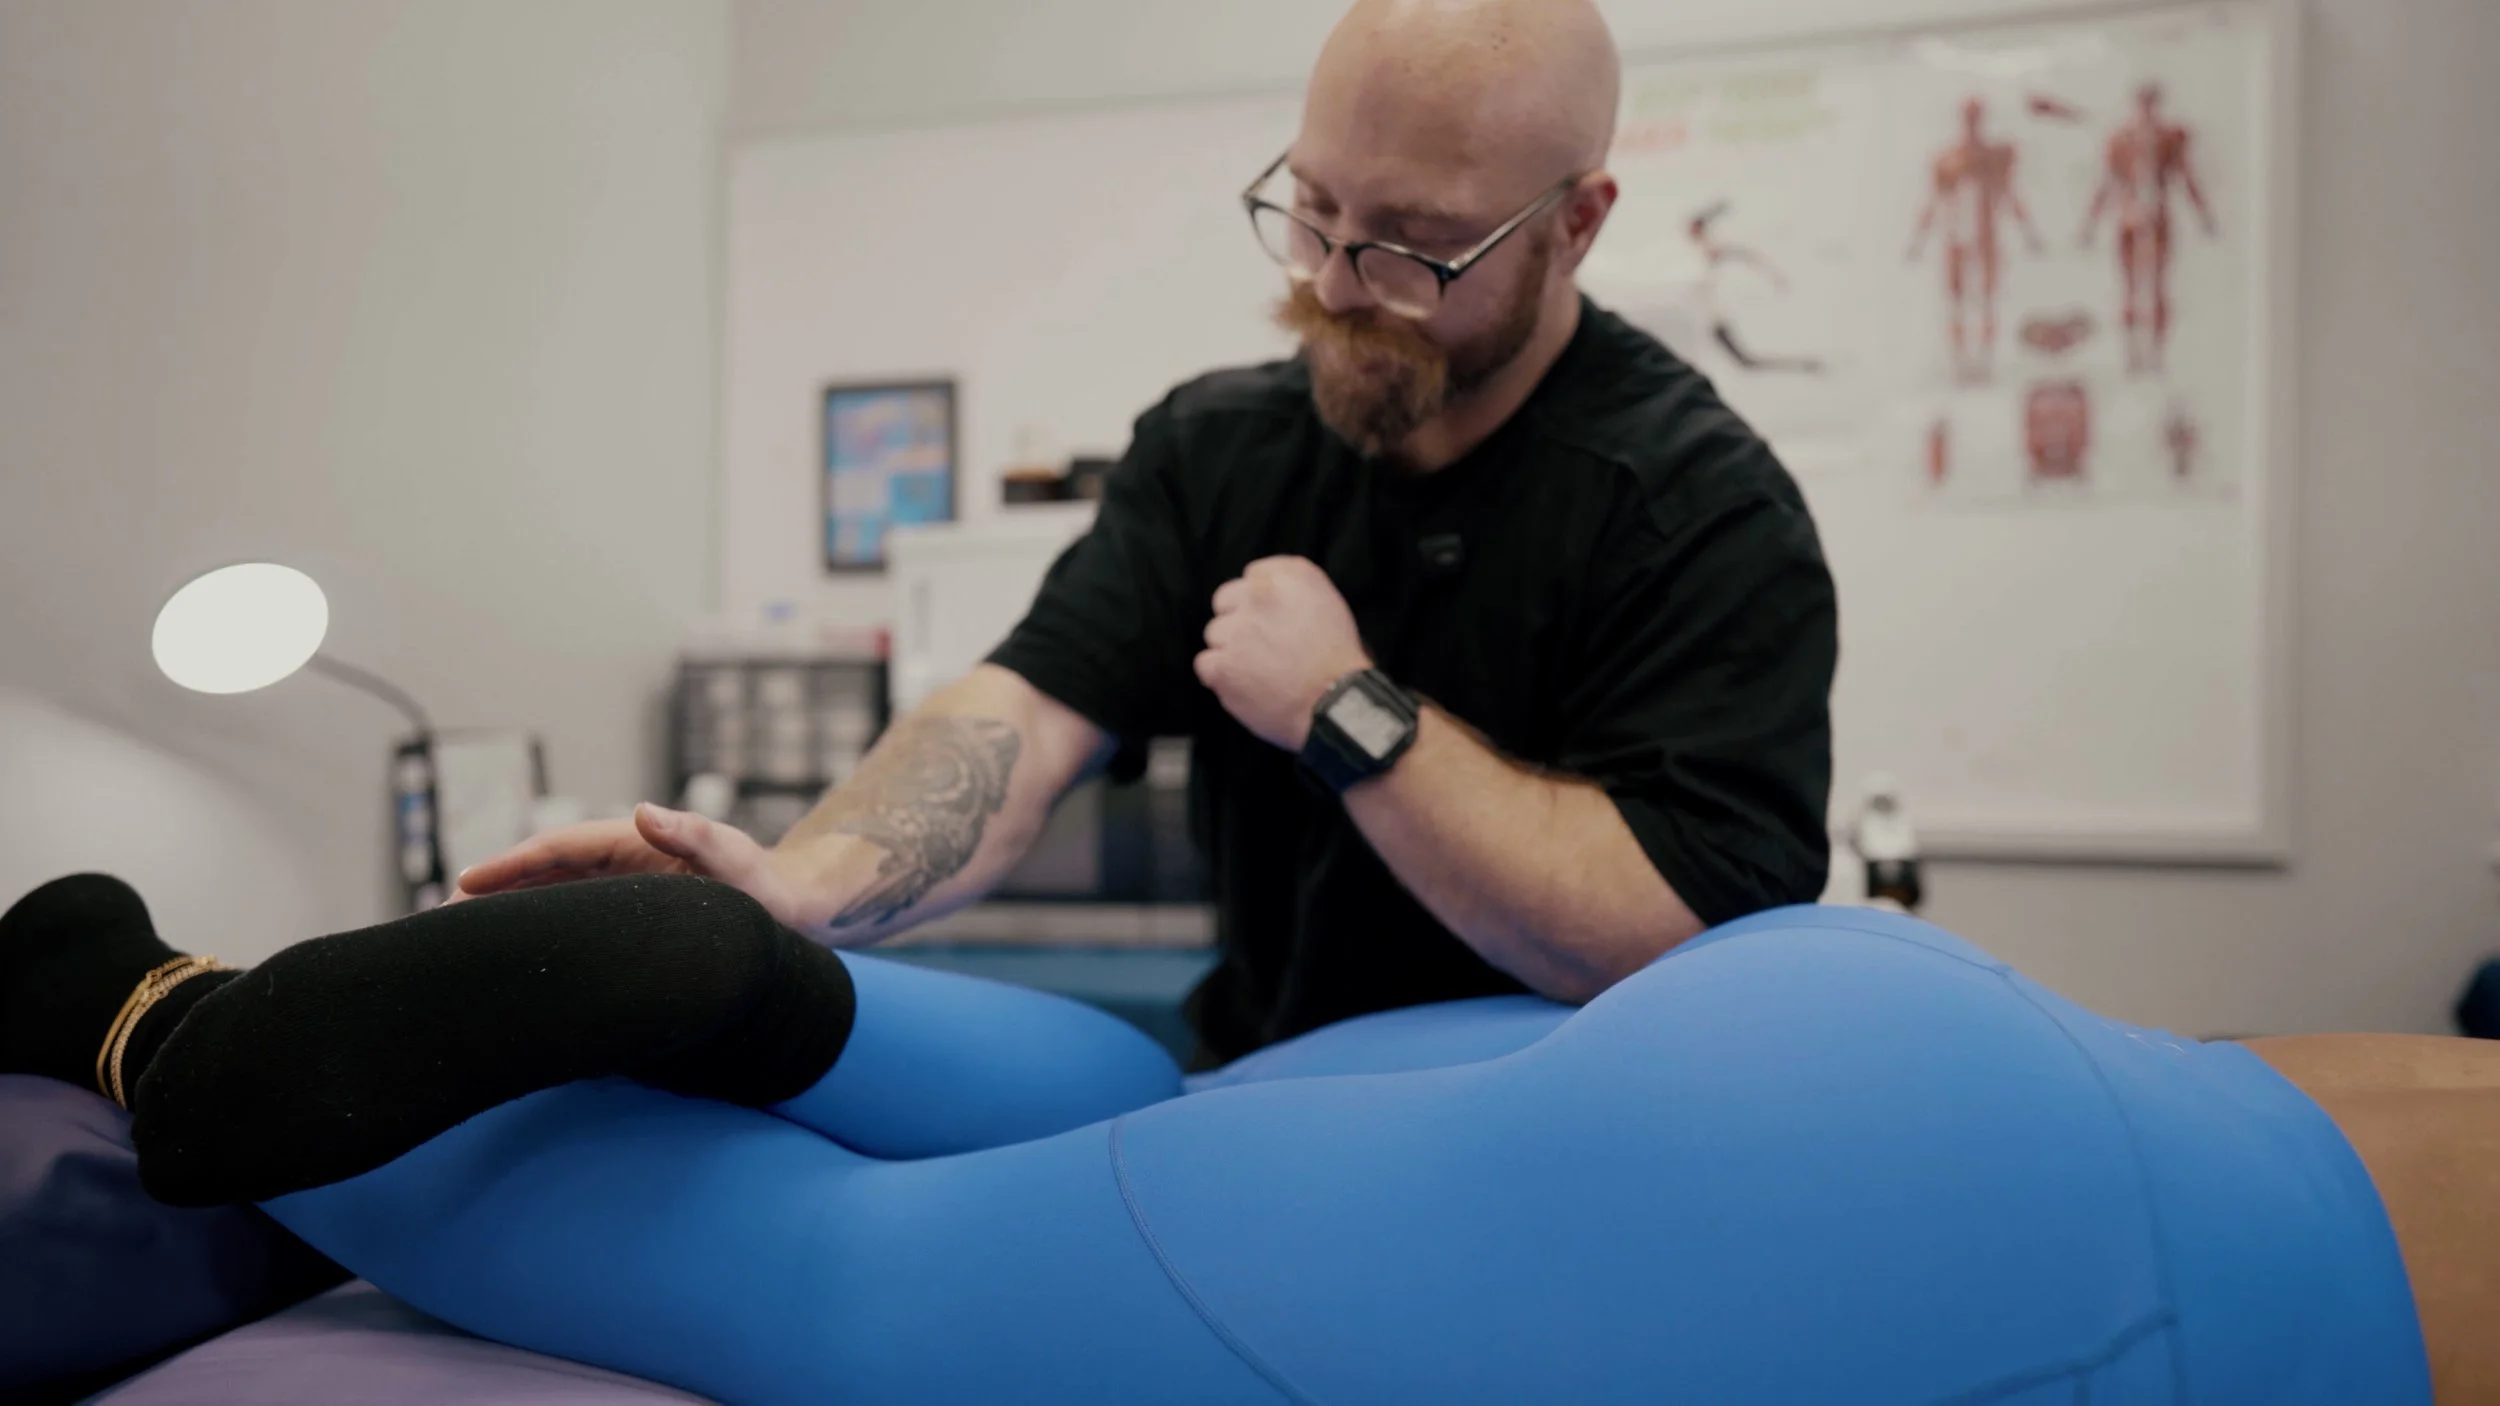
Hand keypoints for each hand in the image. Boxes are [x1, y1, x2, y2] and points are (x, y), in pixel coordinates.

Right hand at [451, 804, 811, 928]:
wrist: (792, 910)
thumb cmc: (766, 886)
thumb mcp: (733, 860)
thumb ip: (694, 836)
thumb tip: (643, 812)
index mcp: (632, 843)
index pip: (557, 849)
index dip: (509, 866)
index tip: (464, 885)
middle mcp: (619, 862)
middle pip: (539, 873)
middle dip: (489, 892)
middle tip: (437, 923)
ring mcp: (619, 890)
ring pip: (547, 899)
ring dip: (504, 915)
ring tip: (456, 943)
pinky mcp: (626, 917)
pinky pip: (570, 922)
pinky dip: (536, 933)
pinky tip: (512, 959)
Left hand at [1195, 556, 1371, 750]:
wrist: (1336, 703)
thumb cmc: (1339, 660)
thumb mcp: (1328, 604)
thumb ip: (1292, 588)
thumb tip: (1262, 591)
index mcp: (1291, 577)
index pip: (1253, 574)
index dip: (1258, 600)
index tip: (1270, 618)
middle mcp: (1259, 596)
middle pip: (1226, 600)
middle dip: (1238, 620)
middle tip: (1261, 645)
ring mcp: (1237, 631)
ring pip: (1214, 633)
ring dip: (1230, 649)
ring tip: (1258, 670)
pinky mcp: (1222, 665)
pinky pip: (1205, 663)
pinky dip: (1220, 675)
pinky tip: (1244, 684)